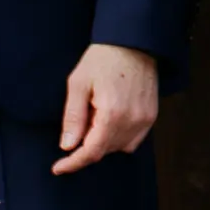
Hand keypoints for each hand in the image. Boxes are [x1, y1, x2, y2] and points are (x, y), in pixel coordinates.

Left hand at [52, 44, 158, 175]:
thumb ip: (74, 117)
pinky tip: (108, 122)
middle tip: (79, 123)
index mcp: (113, 114)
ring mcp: (145, 119)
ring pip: (118, 148)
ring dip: (101, 143)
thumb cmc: (104, 59)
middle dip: (86, 146)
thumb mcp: (78, 83)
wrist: (134, 42)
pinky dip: (117, 139)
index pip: (91, 151)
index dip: (73, 163)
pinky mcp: (151, 116)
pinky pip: (132, 140)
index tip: (58, 168)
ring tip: (95, 116)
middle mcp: (132, 120)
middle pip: (104, 151)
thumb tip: (67, 146)